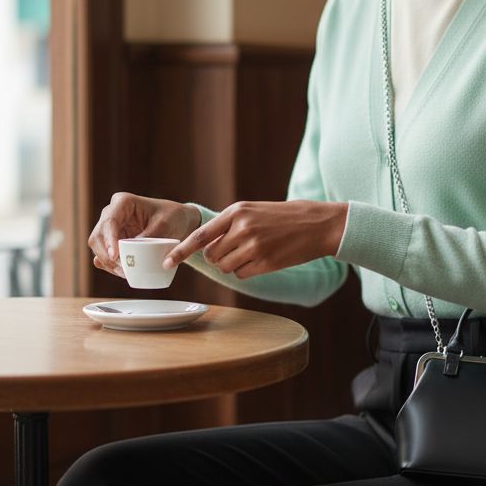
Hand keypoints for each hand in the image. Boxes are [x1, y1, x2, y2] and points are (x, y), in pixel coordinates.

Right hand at [89, 192, 201, 276]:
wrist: (178, 221)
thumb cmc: (172, 217)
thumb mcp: (164, 225)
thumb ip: (148, 237)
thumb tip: (130, 254)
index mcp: (123, 202)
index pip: (109, 221)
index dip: (109, 239)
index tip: (115, 255)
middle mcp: (112, 214)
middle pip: (97, 236)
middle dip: (107, 255)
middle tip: (123, 270)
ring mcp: (110, 229)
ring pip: (98, 248)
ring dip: (109, 263)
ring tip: (127, 274)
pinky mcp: (113, 243)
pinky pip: (105, 256)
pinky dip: (112, 266)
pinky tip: (123, 272)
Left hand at [164, 200, 348, 278]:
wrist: (318, 224)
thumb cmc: (284, 217)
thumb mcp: (254, 211)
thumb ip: (230, 224)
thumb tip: (206, 246)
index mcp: (237, 212)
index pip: (200, 235)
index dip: (181, 250)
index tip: (167, 261)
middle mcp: (242, 228)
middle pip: (212, 255)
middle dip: (218, 257)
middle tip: (237, 249)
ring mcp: (254, 246)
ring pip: (225, 267)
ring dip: (232, 265)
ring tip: (252, 253)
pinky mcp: (265, 263)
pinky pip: (241, 275)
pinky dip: (246, 271)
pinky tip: (262, 260)